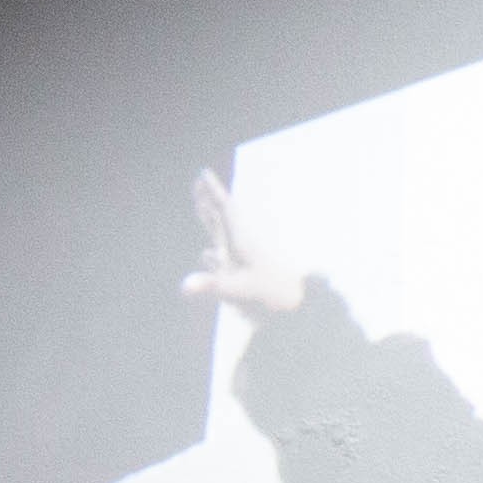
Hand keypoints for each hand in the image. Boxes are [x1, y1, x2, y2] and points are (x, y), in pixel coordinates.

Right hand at [181, 171, 307, 317]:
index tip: (203, 173)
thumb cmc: (272, 296)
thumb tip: (183, 286)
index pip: (224, 210)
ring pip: (223, 233)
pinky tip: (208, 254)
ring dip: (212, 220)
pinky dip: (213, 251)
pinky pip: (224, 258)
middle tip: (201, 180)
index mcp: (241, 242)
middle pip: (221, 217)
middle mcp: (241, 246)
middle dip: (209, 199)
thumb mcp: (239, 290)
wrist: (298, 309)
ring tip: (203, 206)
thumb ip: (211, 286)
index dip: (212, 191)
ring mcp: (244, 260)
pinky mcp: (245, 275)